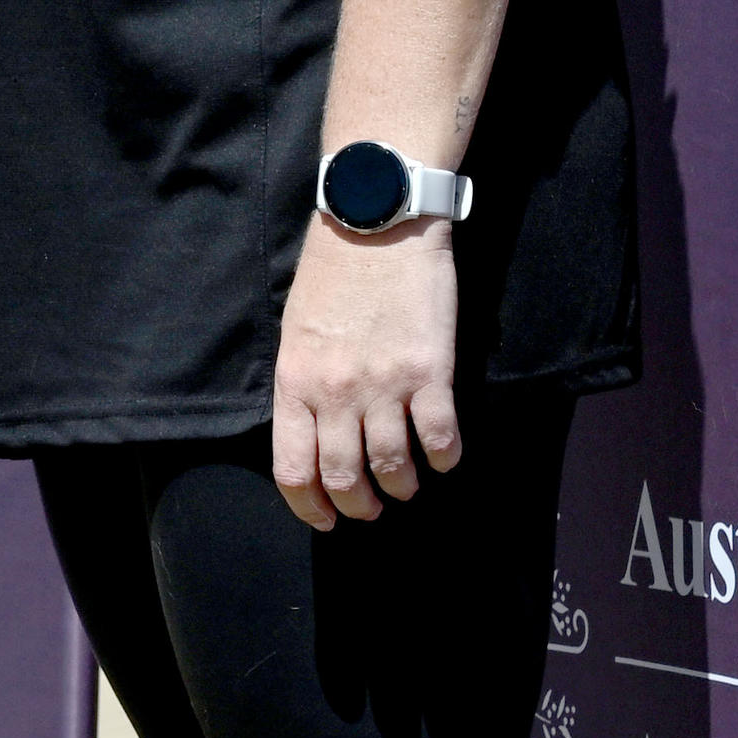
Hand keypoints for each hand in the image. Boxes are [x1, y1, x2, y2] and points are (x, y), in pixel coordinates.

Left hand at [269, 216, 460, 523]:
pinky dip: (444, 458)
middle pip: (344, 478)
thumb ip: (302, 387)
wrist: (378, 219)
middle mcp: (336, 393)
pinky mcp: (429, 371)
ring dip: (402, 487)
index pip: (294, 471)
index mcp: (295, 384)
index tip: (326, 518)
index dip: (310, 507)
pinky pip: (440, 437)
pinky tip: (443, 458)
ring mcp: (384, 385)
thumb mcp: (296, 333)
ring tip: (406, 485)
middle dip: (358, 506)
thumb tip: (313, 436)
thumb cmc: (334, 274)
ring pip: (393, 467)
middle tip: (370, 508)